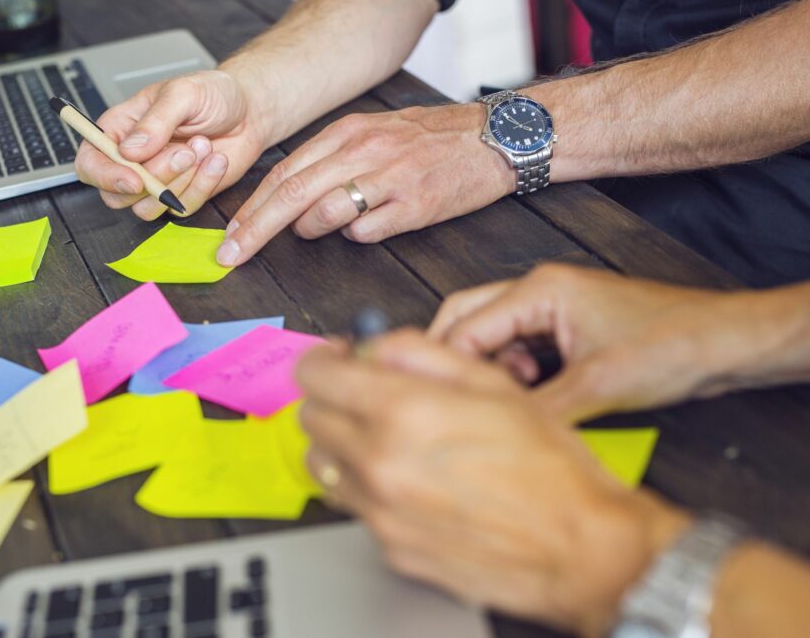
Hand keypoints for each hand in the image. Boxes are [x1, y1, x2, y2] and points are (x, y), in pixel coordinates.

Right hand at [75, 70, 266, 218]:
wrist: (249, 110)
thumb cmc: (213, 94)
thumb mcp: (183, 94)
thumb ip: (155, 122)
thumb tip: (129, 151)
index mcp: (120, 130)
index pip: (91, 163)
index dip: (105, 176)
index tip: (133, 178)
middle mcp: (133, 160)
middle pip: (117, 194)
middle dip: (154, 179)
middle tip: (185, 151)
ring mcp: (156, 181)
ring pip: (148, 207)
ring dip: (180, 183)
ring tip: (202, 147)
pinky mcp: (181, 195)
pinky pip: (182, 207)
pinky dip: (202, 186)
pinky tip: (214, 159)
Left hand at [215, 104, 514, 266]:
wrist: (492, 137)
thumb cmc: (431, 139)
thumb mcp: (374, 132)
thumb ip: (331, 158)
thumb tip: (290, 194)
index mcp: (347, 132)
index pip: (284, 172)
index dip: (251, 207)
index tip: (231, 234)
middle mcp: (364, 151)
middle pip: (292, 194)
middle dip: (255, 229)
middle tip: (231, 254)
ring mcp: (390, 178)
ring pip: (325, 213)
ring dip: (310, 230)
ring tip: (316, 230)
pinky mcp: (415, 205)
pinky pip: (367, 231)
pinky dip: (357, 235)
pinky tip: (369, 225)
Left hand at [296, 330, 690, 636]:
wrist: (580, 548)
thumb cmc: (551, 470)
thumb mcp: (494, 384)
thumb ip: (422, 352)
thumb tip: (376, 343)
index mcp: (404, 413)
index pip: (316, 375)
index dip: (325, 358)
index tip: (338, 358)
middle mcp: (382, 464)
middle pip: (310, 418)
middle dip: (333, 397)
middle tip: (365, 393)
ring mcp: (381, 512)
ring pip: (323, 464)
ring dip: (343, 442)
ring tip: (386, 437)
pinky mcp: (388, 546)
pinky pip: (354, 505)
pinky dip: (368, 485)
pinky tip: (409, 478)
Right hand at [429, 264, 779, 421]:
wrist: (725, 342)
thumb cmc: (673, 345)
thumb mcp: (596, 386)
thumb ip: (535, 408)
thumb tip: (490, 432)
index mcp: (540, 289)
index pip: (466, 325)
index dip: (448, 366)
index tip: (436, 400)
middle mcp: (539, 290)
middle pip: (466, 317)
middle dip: (455, 358)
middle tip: (449, 396)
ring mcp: (552, 306)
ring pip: (491, 333)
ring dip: (489, 365)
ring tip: (512, 396)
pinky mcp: (565, 325)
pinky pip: (519, 344)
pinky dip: (514, 369)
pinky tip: (532, 392)